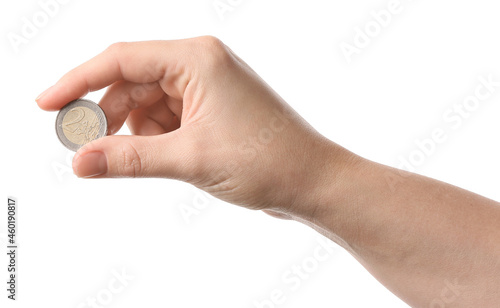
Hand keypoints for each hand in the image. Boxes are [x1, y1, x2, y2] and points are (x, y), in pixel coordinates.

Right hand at [36, 36, 352, 217]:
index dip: (78, 81)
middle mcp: (200, 64)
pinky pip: (165, 116)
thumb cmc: (266, 161)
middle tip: (84, 148)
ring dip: (131, 129)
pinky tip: (161, 156)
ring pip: (146, 101)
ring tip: (132, 159)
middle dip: (105, 114)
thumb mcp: (190, 159)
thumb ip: (130, 158)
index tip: (46, 105)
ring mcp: (206, 86)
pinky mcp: (210, 108)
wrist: (311, 181)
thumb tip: (80, 162)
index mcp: (197, 58)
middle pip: (131, 80)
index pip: (121, 59)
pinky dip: (152, 136)